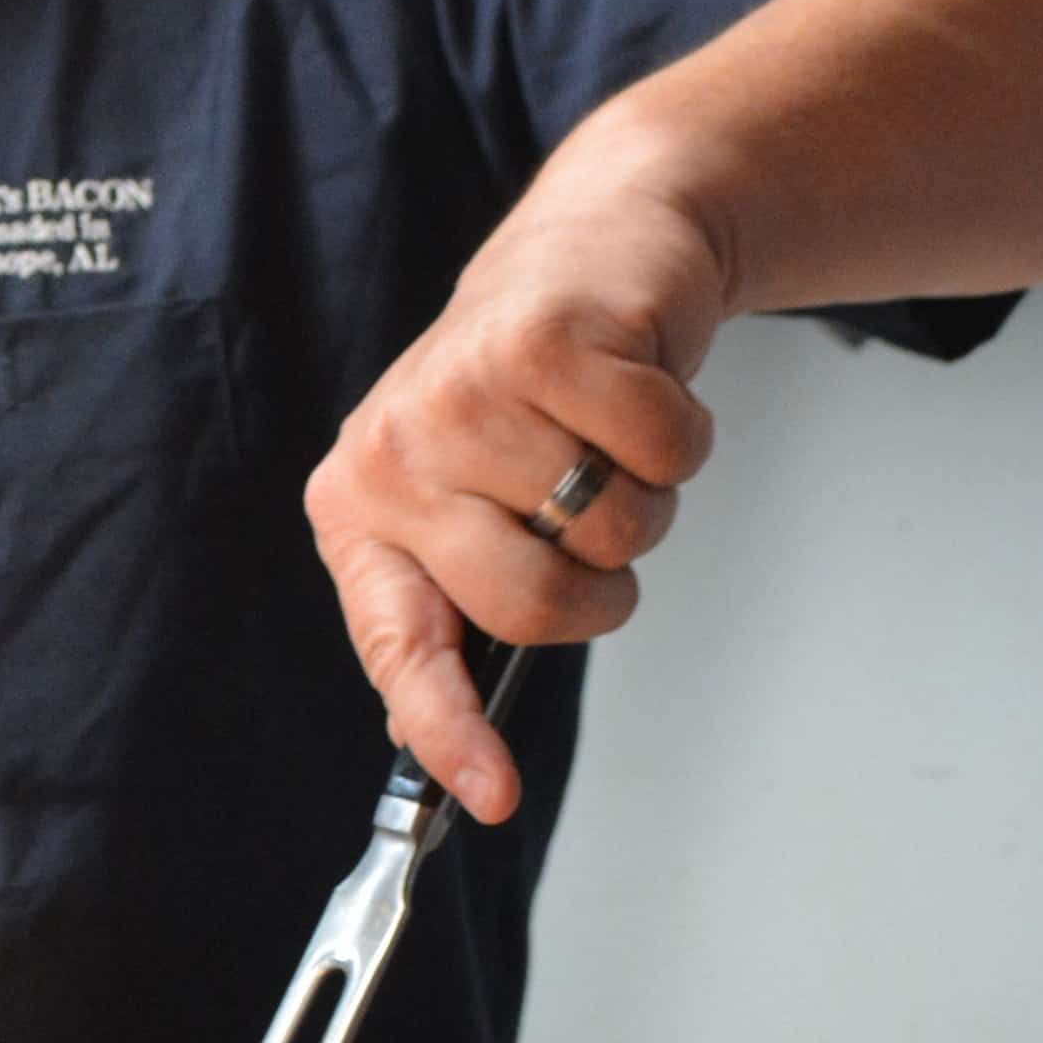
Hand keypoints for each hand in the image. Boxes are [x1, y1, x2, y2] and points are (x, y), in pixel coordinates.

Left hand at [304, 162, 726, 822]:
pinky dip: (681, 435)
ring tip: (604, 437)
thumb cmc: (533, 394)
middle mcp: (393, 455)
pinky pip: (662, 456)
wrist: (592, 247)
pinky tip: (637, 386)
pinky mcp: (542, 344)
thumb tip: (454, 757)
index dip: (445, 730)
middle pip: (535, 606)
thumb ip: (457, 605)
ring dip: (645, 500)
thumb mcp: (469, 499)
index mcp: (361, 512)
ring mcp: (459, 396)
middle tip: (591, 518)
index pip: (400, 649)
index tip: (490, 796)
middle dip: (599, 586)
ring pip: (610, 535)